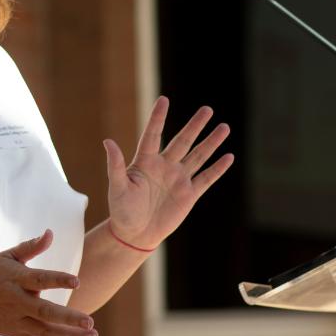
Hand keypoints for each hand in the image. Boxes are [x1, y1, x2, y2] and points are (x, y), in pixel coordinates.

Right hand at [0, 230, 95, 335]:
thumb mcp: (6, 256)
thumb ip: (30, 247)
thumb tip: (50, 233)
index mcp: (15, 280)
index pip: (39, 280)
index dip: (57, 280)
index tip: (77, 281)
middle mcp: (17, 303)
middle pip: (44, 313)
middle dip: (68, 319)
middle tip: (90, 321)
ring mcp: (16, 322)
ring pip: (45, 333)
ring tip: (93, 335)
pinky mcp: (17, 334)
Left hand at [104, 96, 232, 249]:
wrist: (135, 235)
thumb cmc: (122, 211)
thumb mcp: (117, 187)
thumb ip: (115, 165)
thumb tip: (108, 141)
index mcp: (145, 161)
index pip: (153, 134)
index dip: (158, 118)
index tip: (164, 100)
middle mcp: (164, 166)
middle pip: (183, 141)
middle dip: (195, 126)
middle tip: (207, 109)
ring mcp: (178, 179)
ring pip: (198, 156)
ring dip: (211, 142)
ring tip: (224, 127)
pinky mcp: (189, 194)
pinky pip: (206, 178)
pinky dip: (217, 168)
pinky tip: (228, 156)